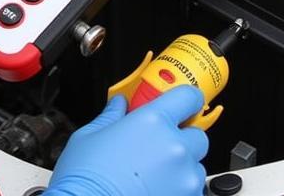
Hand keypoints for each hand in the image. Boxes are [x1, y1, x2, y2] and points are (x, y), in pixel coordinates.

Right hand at [46, 88, 207, 195]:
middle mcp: (174, 148)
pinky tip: (156, 192)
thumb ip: (111, 116)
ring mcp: (184, 179)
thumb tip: (119, 104)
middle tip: (159, 146)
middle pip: (198, 135)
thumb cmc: (85, 179)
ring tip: (154, 176)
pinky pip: (193, 192)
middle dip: (183, 139)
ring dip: (182, 168)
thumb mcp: (90, 136)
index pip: (188, 97)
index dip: (187, 98)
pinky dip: (179, 191)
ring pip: (196, 167)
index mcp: (152, 122)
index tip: (184, 103)